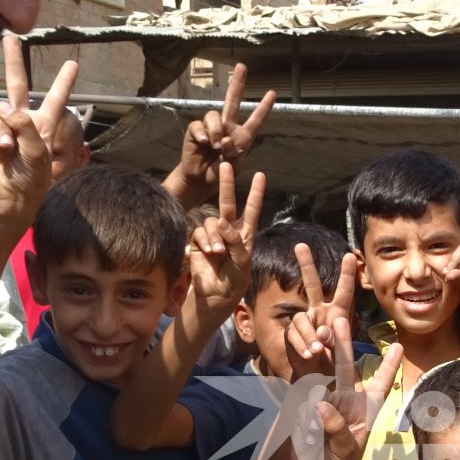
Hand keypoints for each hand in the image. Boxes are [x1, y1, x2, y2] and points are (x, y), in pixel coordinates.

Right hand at [0, 34, 77, 242]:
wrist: (6, 198)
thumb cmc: (30, 179)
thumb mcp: (38, 153)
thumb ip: (26, 126)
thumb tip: (5, 106)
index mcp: (44, 125)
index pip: (56, 98)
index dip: (63, 81)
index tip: (73, 63)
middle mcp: (23, 121)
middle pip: (18, 84)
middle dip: (14, 61)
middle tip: (10, 37)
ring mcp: (2, 126)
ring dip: (3, 130)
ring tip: (7, 150)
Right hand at [171, 63, 275, 200]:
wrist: (201, 180)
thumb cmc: (220, 173)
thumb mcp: (232, 167)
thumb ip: (232, 154)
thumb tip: (225, 140)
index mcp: (242, 136)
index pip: (255, 119)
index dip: (263, 107)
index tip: (272, 93)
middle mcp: (228, 127)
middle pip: (232, 101)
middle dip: (237, 84)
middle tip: (242, 66)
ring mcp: (212, 127)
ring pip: (214, 115)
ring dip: (216, 130)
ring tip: (216, 146)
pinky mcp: (196, 131)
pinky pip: (198, 125)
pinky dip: (202, 133)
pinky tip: (203, 142)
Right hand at [186, 162, 262, 319]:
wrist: (217, 294)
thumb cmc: (235, 279)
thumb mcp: (242, 261)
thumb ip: (236, 241)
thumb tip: (222, 222)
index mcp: (245, 234)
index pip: (252, 210)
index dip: (255, 193)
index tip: (260, 175)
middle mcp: (228, 230)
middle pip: (228, 203)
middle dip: (227, 184)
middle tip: (226, 165)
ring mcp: (213, 235)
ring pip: (211, 222)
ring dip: (215, 236)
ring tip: (219, 253)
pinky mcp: (198, 242)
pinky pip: (200, 233)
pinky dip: (205, 241)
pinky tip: (210, 253)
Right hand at [285, 245, 359, 377]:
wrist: (318, 382)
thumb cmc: (335, 364)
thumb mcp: (343, 351)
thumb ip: (336, 340)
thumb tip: (323, 331)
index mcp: (337, 314)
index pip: (343, 292)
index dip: (346, 275)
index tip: (350, 255)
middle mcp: (319, 313)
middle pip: (312, 285)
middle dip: (306, 265)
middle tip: (300, 245)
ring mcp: (305, 323)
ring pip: (302, 317)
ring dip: (310, 334)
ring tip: (318, 350)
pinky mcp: (292, 335)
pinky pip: (293, 333)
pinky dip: (302, 345)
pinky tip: (309, 354)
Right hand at [295, 316, 402, 459]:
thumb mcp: (346, 452)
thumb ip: (338, 428)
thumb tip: (321, 404)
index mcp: (364, 411)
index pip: (379, 386)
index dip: (388, 367)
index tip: (399, 346)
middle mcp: (345, 402)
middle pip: (346, 369)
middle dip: (344, 344)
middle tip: (339, 319)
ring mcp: (324, 404)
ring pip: (323, 376)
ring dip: (322, 358)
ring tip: (322, 335)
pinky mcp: (304, 411)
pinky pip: (304, 403)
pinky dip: (306, 412)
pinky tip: (309, 435)